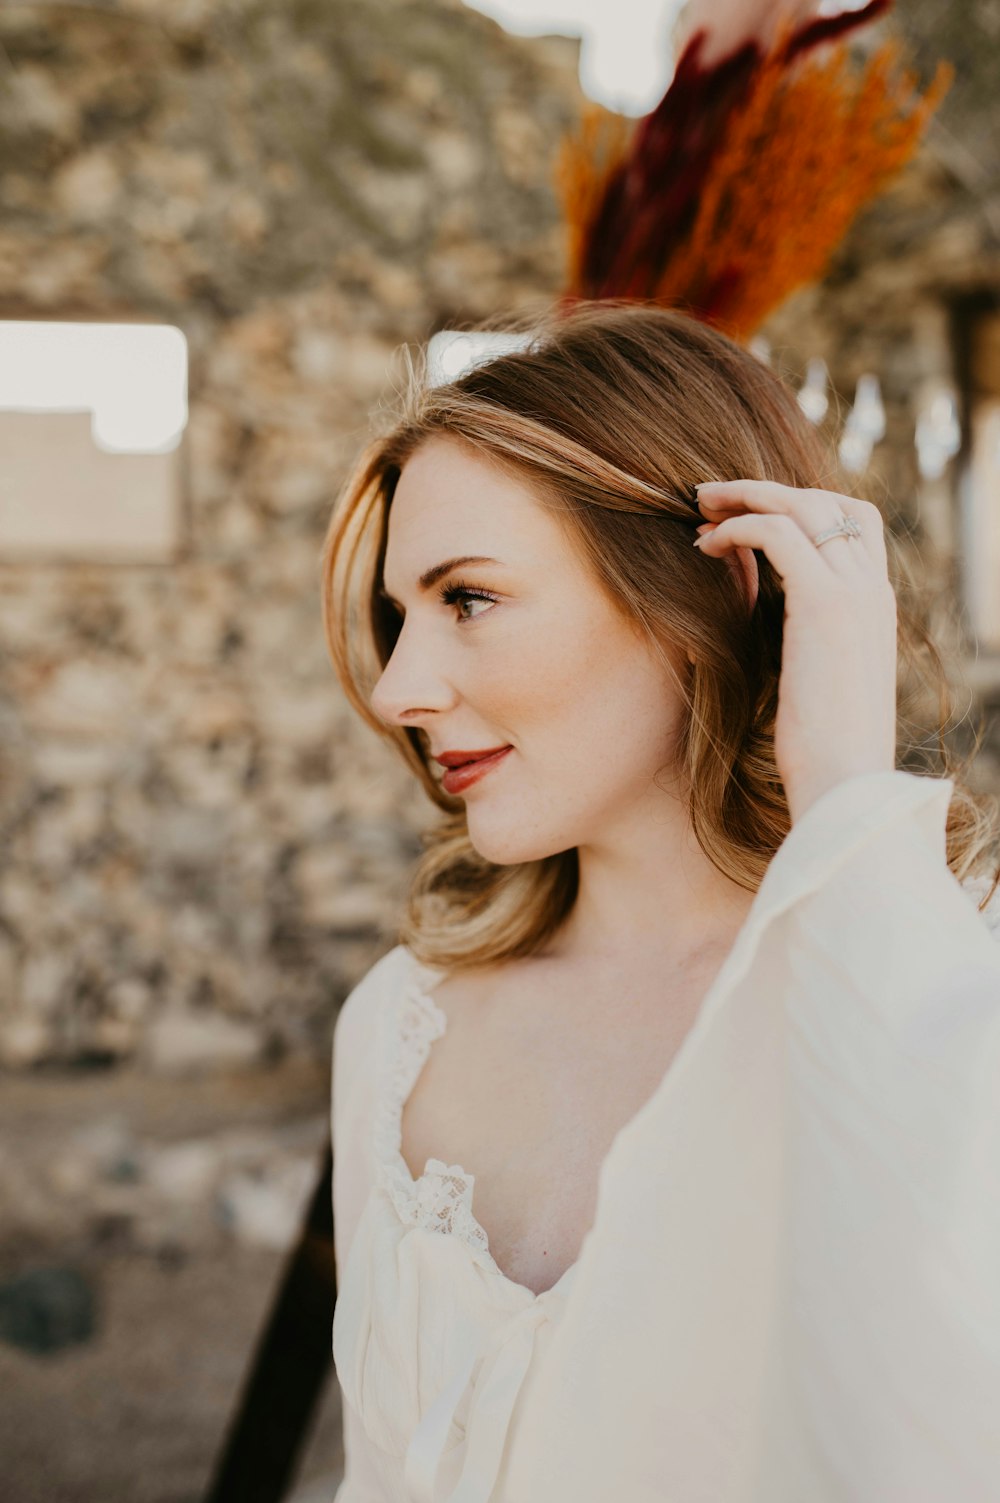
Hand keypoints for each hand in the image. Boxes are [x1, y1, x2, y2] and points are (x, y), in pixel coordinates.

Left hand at [693, 480, 897, 825]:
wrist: (844, 782)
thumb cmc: (823, 749)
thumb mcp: (817, 679)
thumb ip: (803, 639)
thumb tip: (756, 623)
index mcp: (876, 605)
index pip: (853, 521)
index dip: (799, 504)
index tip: (746, 516)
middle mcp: (872, 589)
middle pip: (825, 500)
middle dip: (765, 489)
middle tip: (710, 497)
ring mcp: (854, 592)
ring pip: (801, 505)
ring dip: (745, 496)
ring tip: (699, 508)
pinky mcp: (824, 604)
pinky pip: (778, 535)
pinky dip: (738, 528)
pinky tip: (704, 547)